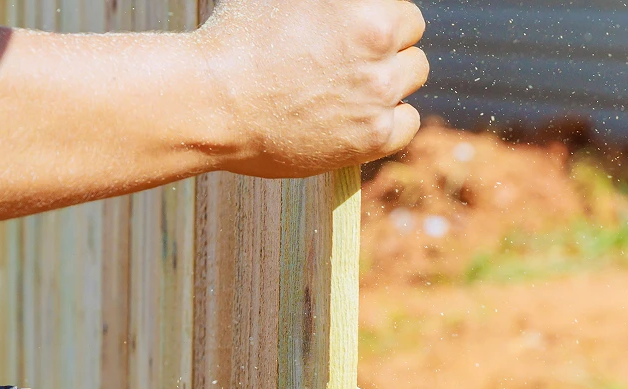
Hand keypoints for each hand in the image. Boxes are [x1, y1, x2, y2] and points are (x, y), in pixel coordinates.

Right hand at [197, 0, 428, 176]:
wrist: (215, 105)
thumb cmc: (237, 41)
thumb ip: (330, 2)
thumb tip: (343, 8)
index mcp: (365, 6)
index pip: (401, 8)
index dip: (377, 19)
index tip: (354, 34)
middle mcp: (379, 43)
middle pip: (411, 38)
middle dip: (386, 47)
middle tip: (347, 62)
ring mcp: (377, 92)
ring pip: (412, 77)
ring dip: (390, 80)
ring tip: (350, 89)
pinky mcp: (370, 137)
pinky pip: (408, 124)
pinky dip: (392, 120)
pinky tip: (362, 118)